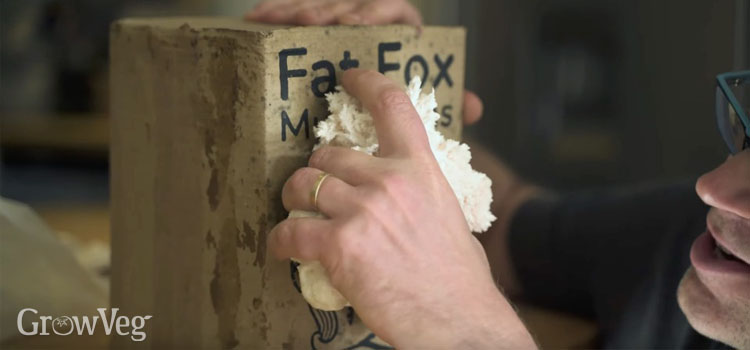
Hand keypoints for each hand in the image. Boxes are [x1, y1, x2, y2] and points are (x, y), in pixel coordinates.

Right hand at [245, 0, 483, 125]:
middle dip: (323, 9)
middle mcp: (369, 12)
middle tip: (304, 22)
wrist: (390, 73)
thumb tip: (474, 106)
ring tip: (268, 18)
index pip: (391, 8)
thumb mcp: (430, 91)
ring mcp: (340, 12)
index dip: (372, 12)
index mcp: (400, 23)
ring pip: (317, 2)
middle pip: (345, 3)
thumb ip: (451, 99)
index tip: (353, 25)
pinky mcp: (317, 17)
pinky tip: (257, 17)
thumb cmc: (410, 85)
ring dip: (291, 8)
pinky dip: (278, 11)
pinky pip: (297, 8)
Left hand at [269, 69, 534, 348]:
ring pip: (303, 184)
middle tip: (318, 190)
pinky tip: (284, 247)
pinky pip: (292, 230)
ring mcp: (362, 210)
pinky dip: (281, 240)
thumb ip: (421, 189)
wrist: (457, 320)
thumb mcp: (448, 214)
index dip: (365, 84)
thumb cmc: (457, 276)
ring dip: (295, 198)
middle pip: (330, 153)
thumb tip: (404, 185)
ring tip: (297, 214)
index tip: (348, 78)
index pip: (393, 106)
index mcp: (420, 168)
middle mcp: (389, 180)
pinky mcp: (339, 245)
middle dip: (318, 171)